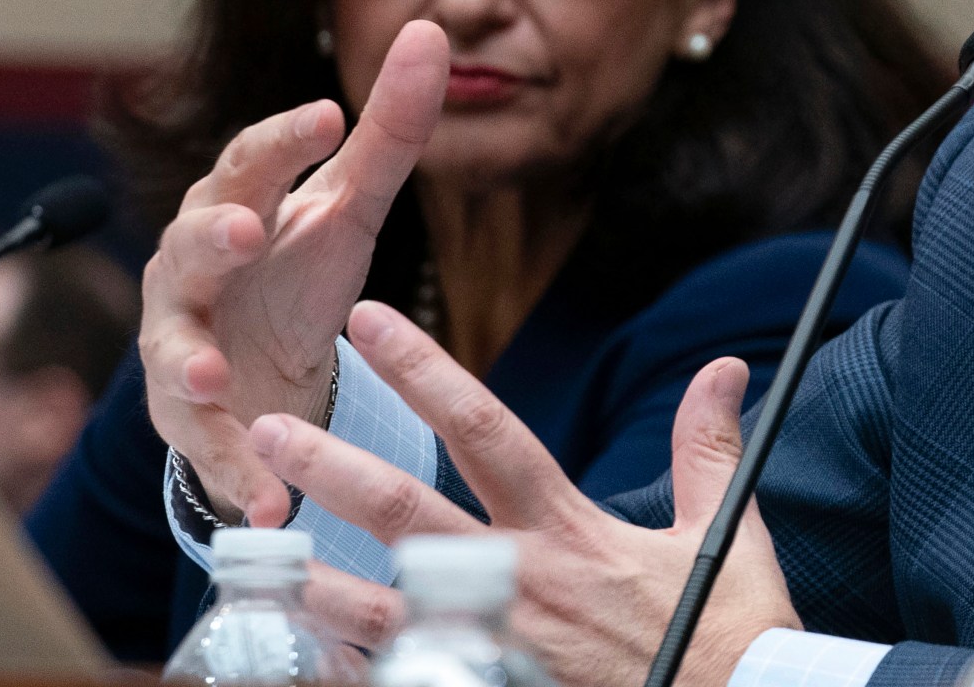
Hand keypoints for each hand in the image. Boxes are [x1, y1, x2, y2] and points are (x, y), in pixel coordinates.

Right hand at [140, 21, 448, 523]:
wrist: (259, 367)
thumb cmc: (297, 267)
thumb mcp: (353, 203)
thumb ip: (390, 128)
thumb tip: (430, 31)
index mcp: (235, 204)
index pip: (254, 159)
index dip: (284, 138)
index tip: (328, 114)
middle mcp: (189, 270)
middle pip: (190, 243)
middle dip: (211, 236)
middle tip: (243, 230)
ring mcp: (177, 345)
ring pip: (170, 351)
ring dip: (185, 365)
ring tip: (207, 376)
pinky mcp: (189, 419)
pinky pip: (206, 448)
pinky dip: (235, 475)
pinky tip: (271, 503)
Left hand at [252, 300, 801, 686]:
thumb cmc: (726, 632)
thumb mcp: (722, 531)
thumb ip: (706, 448)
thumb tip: (724, 367)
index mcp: (569, 529)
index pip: (485, 429)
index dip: (425, 372)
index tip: (370, 322)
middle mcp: (522, 582)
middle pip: (411, 511)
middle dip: (334, 465)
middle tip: (267, 426)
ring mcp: (497, 649)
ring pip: (383, 608)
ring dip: (311, 578)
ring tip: (247, 549)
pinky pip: (402, 678)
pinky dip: (347, 670)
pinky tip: (293, 656)